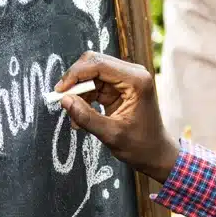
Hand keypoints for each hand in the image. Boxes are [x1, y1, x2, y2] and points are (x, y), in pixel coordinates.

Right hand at [55, 52, 179, 183]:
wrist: (155, 153)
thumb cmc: (140, 146)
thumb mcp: (111, 135)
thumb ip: (87, 117)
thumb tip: (64, 100)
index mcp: (136, 80)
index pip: (99, 64)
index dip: (76, 74)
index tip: (60, 91)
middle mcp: (133, 74)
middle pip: (94, 63)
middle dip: (75, 81)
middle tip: (62, 100)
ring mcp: (126, 78)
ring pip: (92, 73)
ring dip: (79, 92)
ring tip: (75, 117)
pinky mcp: (120, 86)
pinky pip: (95, 84)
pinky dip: (84, 97)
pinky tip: (81, 115)